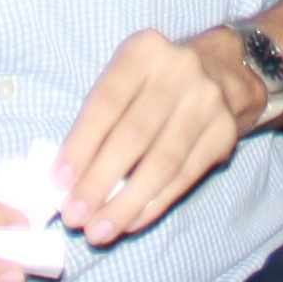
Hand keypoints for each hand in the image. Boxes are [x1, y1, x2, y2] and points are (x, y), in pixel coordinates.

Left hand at [54, 30, 248, 246]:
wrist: (220, 73)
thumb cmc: (153, 83)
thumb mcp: (125, 79)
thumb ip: (98, 120)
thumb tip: (69, 179)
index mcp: (143, 51)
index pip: (106, 102)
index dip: (81, 145)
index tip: (59, 182)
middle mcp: (179, 71)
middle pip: (134, 135)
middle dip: (99, 181)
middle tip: (75, 215)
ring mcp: (207, 102)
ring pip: (162, 162)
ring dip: (126, 203)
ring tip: (99, 230)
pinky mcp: (223, 133)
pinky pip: (184, 177)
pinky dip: (153, 203)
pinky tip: (130, 222)